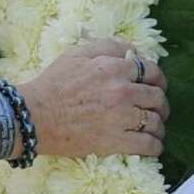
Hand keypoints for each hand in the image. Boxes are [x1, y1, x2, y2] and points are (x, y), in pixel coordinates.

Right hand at [21, 38, 168, 159]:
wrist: (32, 116)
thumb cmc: (51, 84)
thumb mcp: (76, 54)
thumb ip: (107, 47)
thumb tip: (133, 51)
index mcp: (114, 68)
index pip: (151, 71)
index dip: (157, 79)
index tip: (155, 86)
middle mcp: (122, 91)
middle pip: (157, 97)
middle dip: (160, 103)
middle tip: (156, 109)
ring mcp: (120, 117)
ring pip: (156, 122)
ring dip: (159, 126)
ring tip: (156, 130)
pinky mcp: (115, 141)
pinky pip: (148, 145)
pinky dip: (155, 146)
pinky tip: (153, 146)